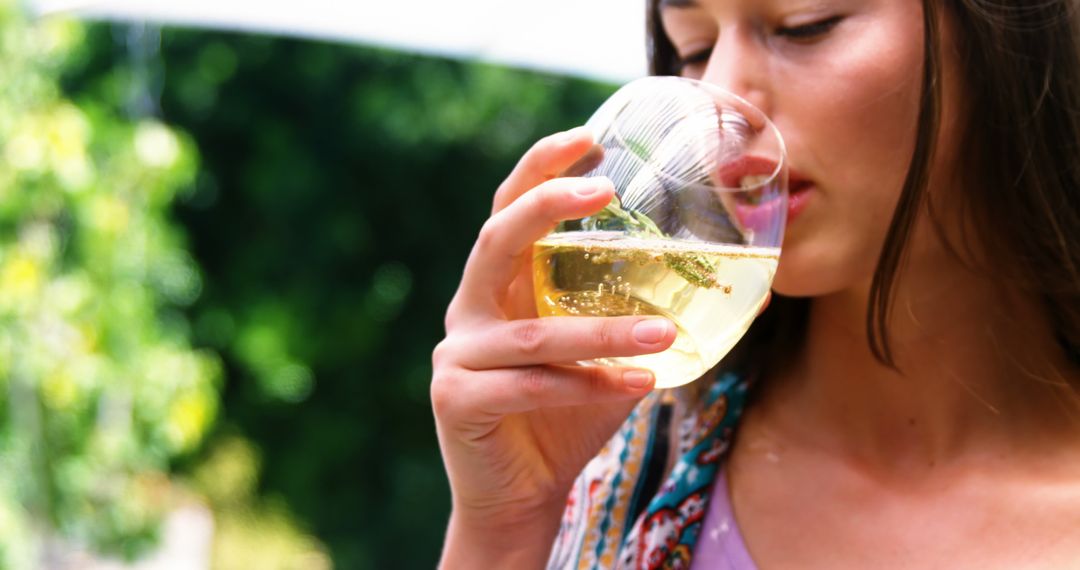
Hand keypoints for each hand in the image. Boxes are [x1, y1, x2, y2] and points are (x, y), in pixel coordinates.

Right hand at [431, 127, 675, 567]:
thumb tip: (750, 294)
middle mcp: (470, 310)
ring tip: (665, 330)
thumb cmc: (564, 418)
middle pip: (496, 240)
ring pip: (533, 332)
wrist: (519, 496)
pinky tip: (637, 386)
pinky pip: (529, 386)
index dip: (541, 169)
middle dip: (546, 206)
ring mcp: (458, 355)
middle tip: (603, 190)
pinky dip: (587, 385)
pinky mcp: (457, 401)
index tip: (588, 137)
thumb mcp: (605, 359)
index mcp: (500, 287)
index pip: (509, 209)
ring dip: (603, 330)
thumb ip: (643, 319)